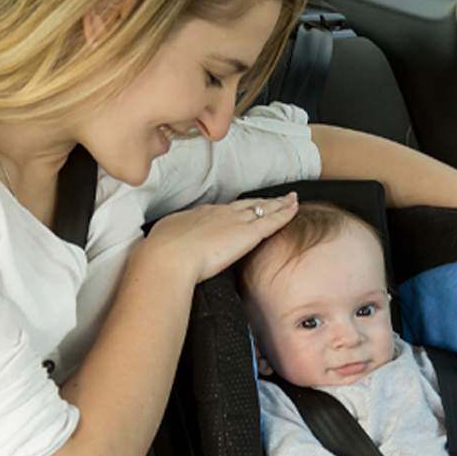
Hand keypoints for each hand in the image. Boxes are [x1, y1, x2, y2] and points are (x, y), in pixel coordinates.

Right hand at [137, 192, 298, 282]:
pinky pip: (272, 220)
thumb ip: (175, 239)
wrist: (169, 257)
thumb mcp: (166, 239)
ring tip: (291, 200)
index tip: (245, 208)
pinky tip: (294, 209)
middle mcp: (220, 213)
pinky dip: (285, 214)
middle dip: (262, 201)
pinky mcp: (248, 234)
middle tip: (275, 198)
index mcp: (201, 214)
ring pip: (263, 209)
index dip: (238, 209)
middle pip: (247, 205)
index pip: (225, 210)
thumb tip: (170, 243)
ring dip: (279, 204)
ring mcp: (236, 221)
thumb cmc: (162, 253)